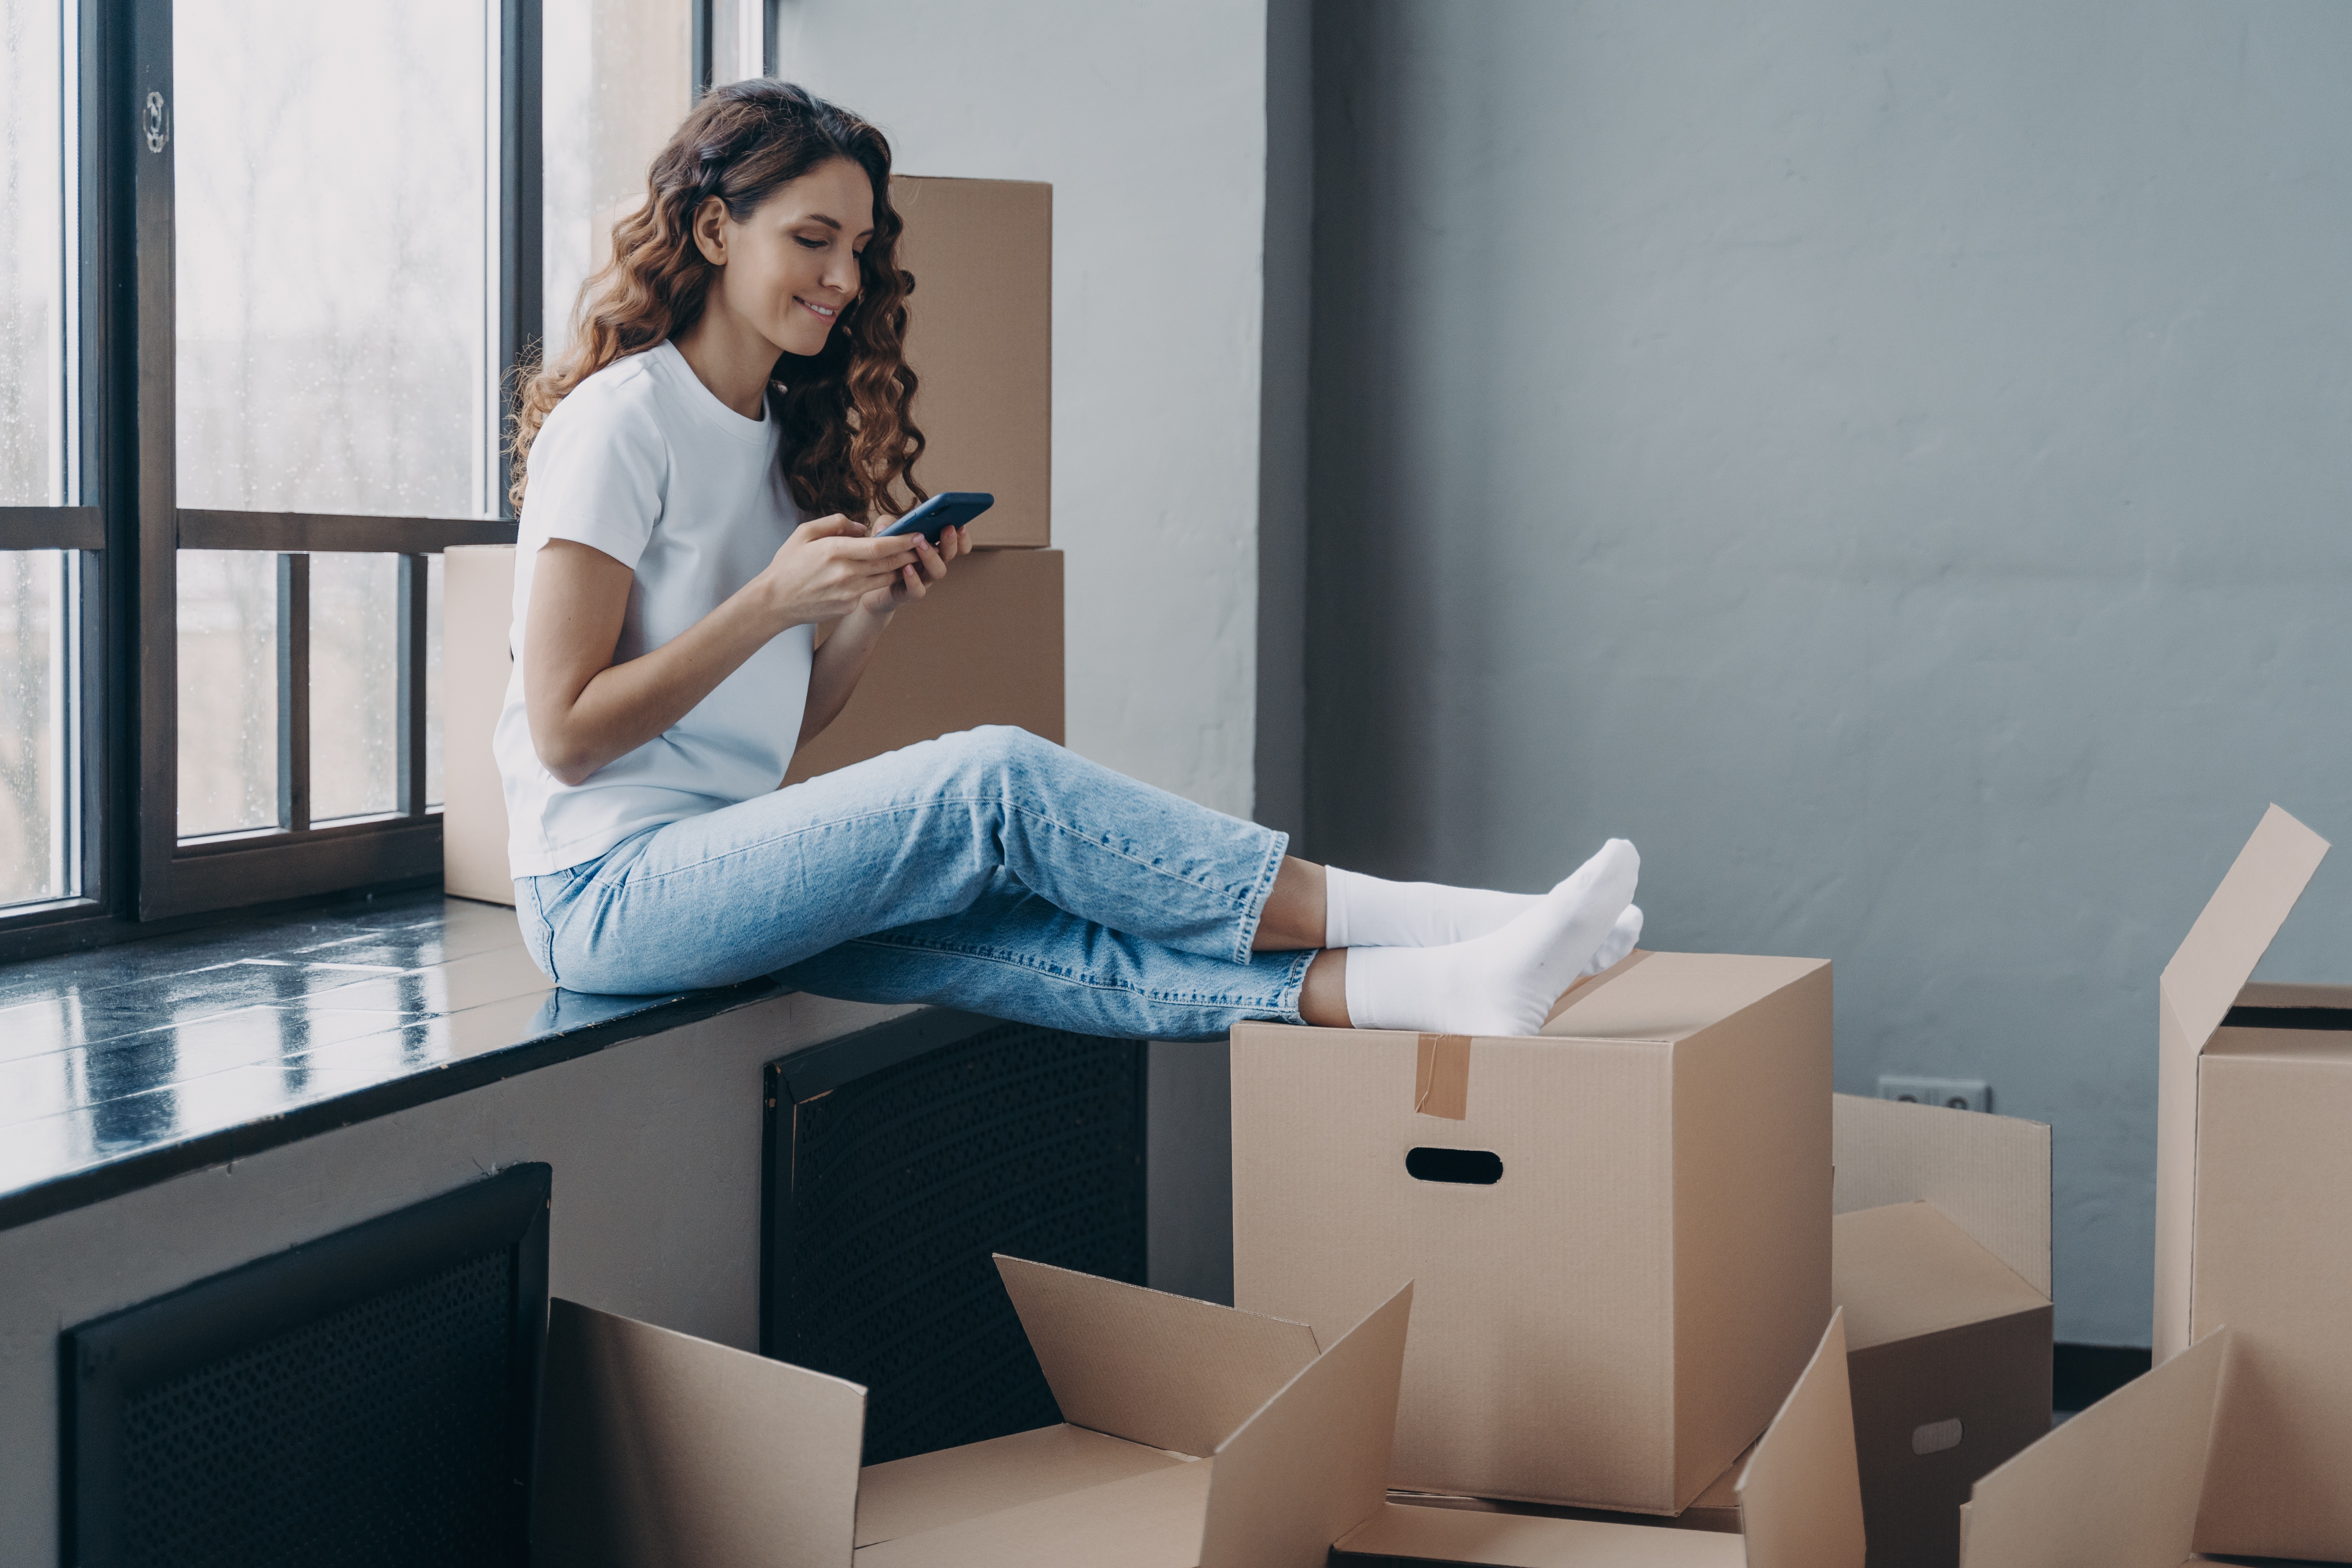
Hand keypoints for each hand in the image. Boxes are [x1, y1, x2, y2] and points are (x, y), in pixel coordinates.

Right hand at [756, 514, 920, 627]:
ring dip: (901, 568)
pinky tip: (887, 573)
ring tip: (913, 557)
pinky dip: (879, 580)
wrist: (774, 601)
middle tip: (926, 545)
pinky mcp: (847, 607)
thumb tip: (863, 527)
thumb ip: (836, 523)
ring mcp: (848, 593)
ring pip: (884, 579)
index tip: (918, 534)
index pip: (878, 546)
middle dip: (910, 554)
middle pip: (888, 563)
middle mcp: (844, 573)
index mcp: (834, 551)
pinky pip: (869, 590)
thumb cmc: (789, 564)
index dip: (902, 541)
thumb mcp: (805, 533)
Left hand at [856, 522, 968, 614]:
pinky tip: (907, 568)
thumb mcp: (884, 534)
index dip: (962, 537)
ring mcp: (923, 579)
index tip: (960, 525)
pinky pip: (918, 590)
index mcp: (932, 548)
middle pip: (950, 555)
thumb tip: (884, 527)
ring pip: (938, 571)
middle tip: (947, 529)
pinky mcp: (908, 593)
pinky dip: (914, 579)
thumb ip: (887, 524)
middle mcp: (931, 564)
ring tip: (921, 544)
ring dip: (932, 557)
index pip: (957, 544)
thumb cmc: (884, 555)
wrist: (870, 584)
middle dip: (951, 541)